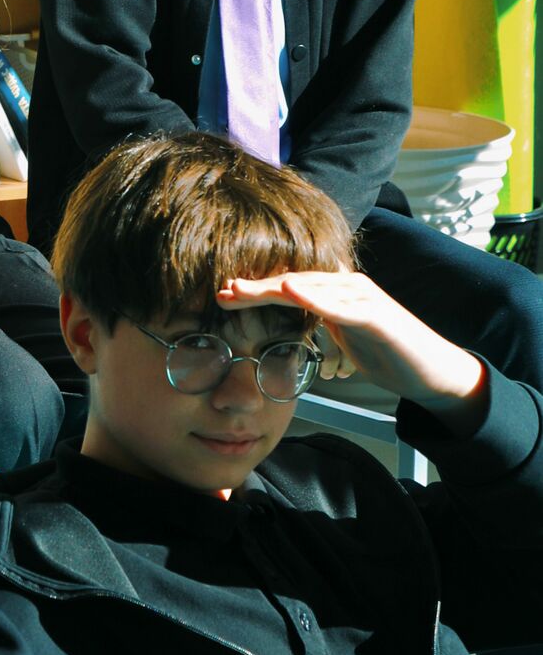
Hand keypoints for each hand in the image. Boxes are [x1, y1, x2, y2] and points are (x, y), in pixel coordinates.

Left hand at [217, 271, 485, 415]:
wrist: (432, 372)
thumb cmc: (386, 353)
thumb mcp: (343, 336)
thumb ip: (319, 324)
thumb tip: (287, 326)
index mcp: (336, 292)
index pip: (289, 286)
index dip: (256, 289)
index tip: (223, 294)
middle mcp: (348, 286)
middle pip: (294, 282)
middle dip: (256, 288)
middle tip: (222, 292)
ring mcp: (364, 298)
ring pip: (313, 289)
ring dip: (276, 288)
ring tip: (245, 289)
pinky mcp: (379, 316)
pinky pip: (343, 306)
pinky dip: (317, 298)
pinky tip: (293, 293)